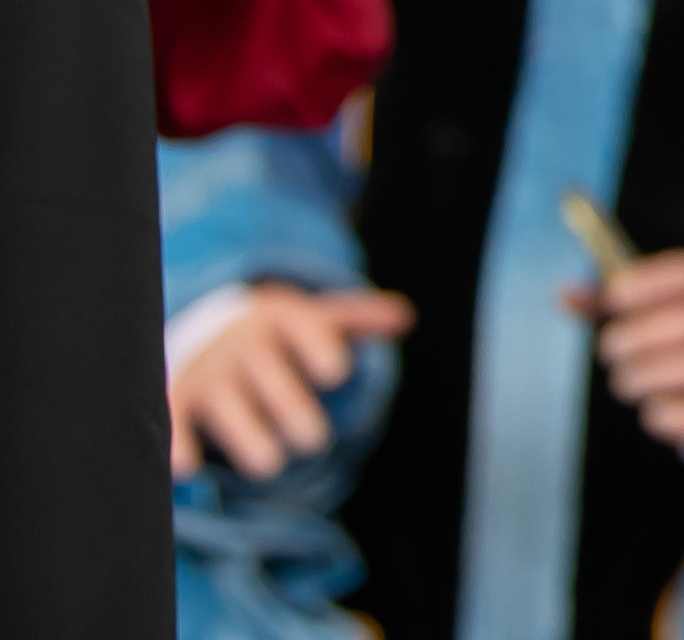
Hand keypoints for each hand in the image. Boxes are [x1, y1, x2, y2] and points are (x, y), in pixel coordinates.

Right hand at [169, 281, 413, 479]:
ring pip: (224, 401)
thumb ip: (357, 319)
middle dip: (289, 404)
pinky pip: (173, 420)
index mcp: (280, 319)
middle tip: (315, 440)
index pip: (302, 326)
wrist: (205, 330)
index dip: (318, 346)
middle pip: (267, 371)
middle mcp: (242, 344)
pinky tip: (186, 470)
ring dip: (244, 431)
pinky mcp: (177, 399)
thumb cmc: (277, 335)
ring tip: (270, 465)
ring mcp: (208, 372)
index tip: (338, 372)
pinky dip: (175, 442)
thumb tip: (405, 317)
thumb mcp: (312, 319)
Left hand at [574, 249, 683, 453]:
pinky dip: (669, 415)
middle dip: (642, 336)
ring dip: (651, 376)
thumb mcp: (657, 312)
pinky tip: (655, 409)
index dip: (651, 280)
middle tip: (610, 351)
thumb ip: (610, 303)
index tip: (616, 296)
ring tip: (628, 381)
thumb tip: (561, 293)